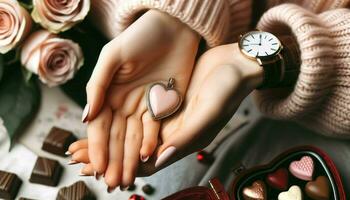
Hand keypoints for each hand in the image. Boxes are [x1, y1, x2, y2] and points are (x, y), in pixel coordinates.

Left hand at [69, 43, 262, 182]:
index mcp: (181, 141)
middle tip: (77, 159)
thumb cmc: (227, 89)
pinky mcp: (162, 103)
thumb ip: (185, 137)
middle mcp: (170, 134)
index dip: (121, 168)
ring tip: (81, 144)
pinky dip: (118, 119)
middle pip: (132, 151)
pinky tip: (103, 118)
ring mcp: (166, 118)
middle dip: (106, 156)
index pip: (146, 163)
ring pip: (130, 134)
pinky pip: (135, 116)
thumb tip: (159, 159)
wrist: (234, 65)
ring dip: (107, 139)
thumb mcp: (208, 112)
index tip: (97, 172)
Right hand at [79, 10, 199, 189]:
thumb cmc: (140, 36)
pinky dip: (151, 143)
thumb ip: (98, 86)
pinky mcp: (162, 105)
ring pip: (134, 137)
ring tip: (127, 178)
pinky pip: (155, 128)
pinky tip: (146, 158)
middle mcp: (124, 102)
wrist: (174, 28)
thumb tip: (84, 117)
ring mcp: (143, 105)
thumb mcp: (113, 57)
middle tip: (112, 181)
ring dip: (130, 158)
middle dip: (114, 159)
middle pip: (117, 136)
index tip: (97, 165)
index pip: (100, 125)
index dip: (98, 146)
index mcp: (108, 92)